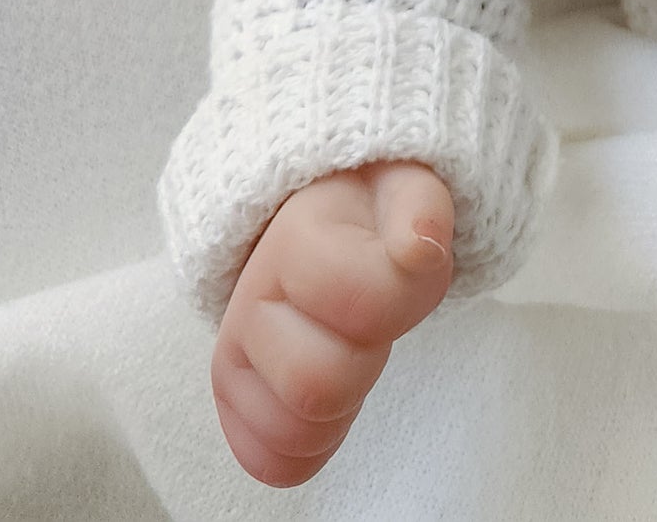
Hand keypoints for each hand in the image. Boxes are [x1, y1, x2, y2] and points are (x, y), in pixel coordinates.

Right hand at [211, 159, 455, 487]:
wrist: (326, 223)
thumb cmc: (376, 215)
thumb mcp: (411, 190)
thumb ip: (424, 211)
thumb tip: (419, 247)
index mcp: (295, 239)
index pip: (360, 302)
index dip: (404, 296)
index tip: (406, 264)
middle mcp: (247, 299)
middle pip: (318, 386)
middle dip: (368, 360)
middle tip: (372, 322)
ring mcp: (233, 352)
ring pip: (295, 432)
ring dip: (342, 404)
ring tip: (347, 349)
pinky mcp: (232, 399)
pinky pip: (272, 464)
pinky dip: (314, 444)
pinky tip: (328, 394)